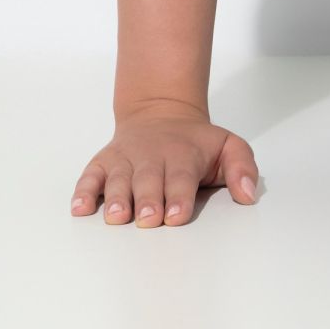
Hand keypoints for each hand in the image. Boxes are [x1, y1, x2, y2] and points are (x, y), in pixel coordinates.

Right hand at [70, 102, 260, 225]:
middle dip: (148, 200)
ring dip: (116, 197)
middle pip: (148, 181)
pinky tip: (80, 207)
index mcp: (183, 155)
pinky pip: (90, 175)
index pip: (181, 177)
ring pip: (118, 179)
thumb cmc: (195, 142)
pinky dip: (84, 190)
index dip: (179, 196)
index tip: (177, 216)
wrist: (161, 111)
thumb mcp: (228, 146)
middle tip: (148, 219)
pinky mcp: (104, 162)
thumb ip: (243, 168)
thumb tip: (249, 195)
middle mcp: (152, 157)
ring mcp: (126, 159)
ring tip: (116, 216)